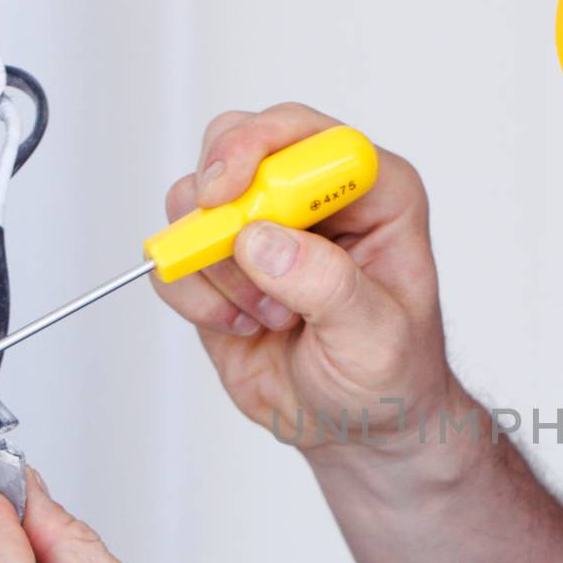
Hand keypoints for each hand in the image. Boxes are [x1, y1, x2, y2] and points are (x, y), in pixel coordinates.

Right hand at [155, 102, 455, 456]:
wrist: (357, 429)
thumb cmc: (389, 376)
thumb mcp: (378, 337)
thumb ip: (329, 285)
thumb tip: (261, 241)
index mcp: (373, 192)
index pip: (308, 132)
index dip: (260, 146)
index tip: (229, 192)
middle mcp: (313, 196)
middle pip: (236, 142)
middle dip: (219, 201)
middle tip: (229, 251)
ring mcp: (261, 225)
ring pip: (194, 199)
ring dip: (216, 264)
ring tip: (267, 315)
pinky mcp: (220, 264)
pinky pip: (173, 254)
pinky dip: (194, 295)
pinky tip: (241, 326)